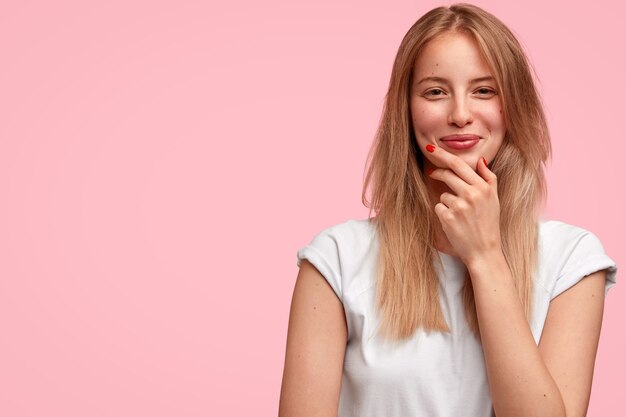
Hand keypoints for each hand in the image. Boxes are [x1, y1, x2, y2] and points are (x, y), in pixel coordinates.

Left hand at [425, 144, 502, 264]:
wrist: (484, 251)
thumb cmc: (489, 224)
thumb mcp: (495, 199)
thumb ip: (488, 178)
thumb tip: (480, 160)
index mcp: (483, 188)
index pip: (460, 165)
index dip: (443, 155)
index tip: (431, 148)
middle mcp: (472, 194)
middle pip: (447, 174)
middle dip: (437, 171)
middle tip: (432, 172)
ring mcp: (459, 206)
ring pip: (443, 193)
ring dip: (447, 201)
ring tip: (460, 215)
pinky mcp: (448, 217)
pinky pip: (438, 207)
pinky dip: (443, 213)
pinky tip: (454, 222)